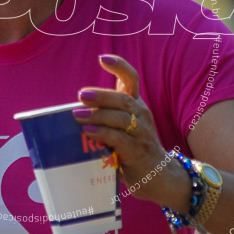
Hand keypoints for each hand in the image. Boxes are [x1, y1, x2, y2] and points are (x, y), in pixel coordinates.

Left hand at [73, 54, 188, 207]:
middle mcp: (141, 114)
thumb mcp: (122, 126)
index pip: (131, 78)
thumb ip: (105, 116)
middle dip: (101, 95)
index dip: (119, 66)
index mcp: (135, 105)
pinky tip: (88, 132)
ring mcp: (141, 132)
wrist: (159, 175)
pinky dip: (103, 134)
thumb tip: (74, 111)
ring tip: (77, 115)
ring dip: (97, 115)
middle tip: (81, 95)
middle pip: (122, 99)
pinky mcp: (137, 151)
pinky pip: (119, 139)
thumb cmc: (134, 147)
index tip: (102, 58)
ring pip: (120, 118)